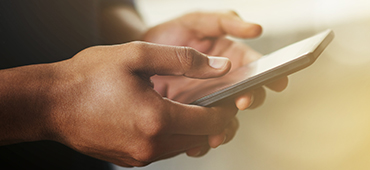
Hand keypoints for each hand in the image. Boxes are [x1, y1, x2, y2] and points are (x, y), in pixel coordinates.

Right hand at [43, 42, 240, 166]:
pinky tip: (165, 119)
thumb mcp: (136, 55)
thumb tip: (219, 68)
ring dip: (193, 130)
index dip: (224, 110)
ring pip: (184, 146)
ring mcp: (140, 156)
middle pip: (200, 138)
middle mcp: (151, 144)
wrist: (51, 103)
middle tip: (213, 103)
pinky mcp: (131, 160)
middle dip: (213, 122)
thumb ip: (183, 60)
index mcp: (156, 118)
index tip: (228, 100)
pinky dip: (174, 137)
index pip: (209, 121)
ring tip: (190, 109)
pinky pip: (165, 151)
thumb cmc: (88, 78)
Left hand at [143, 11, 287, 154]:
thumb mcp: (197, 21)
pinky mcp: (192, 115)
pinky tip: (197, 144)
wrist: (139, 57)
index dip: (269, 75)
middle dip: (248, 101)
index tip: (277, 82)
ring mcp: (209, 101)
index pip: (256, 68)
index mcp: (231, 59)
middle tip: (241, 101)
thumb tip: (255, 29)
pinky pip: (203, 132)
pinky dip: (203, 141)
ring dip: (226, 128)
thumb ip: (224, 22)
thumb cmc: (170, 34)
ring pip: (227, 119)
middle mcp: (224, 82)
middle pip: (247, 95)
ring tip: (217, 133)